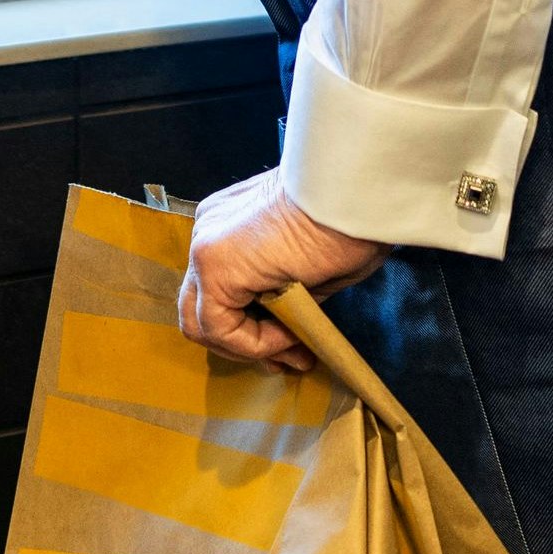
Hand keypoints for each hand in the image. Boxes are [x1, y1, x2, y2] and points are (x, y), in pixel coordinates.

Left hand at [178, 169, 384, 371]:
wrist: (353, 195)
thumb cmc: (349, 223)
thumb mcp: (310, 268)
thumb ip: (285, 295)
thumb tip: (286, 331)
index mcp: (229, 226)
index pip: (218, 291)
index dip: (253, 328)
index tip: (295, 344)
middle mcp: (208, 232)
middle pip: (200, 309)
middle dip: (244, 344)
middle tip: (290, 357)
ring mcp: (205, 246)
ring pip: (199, 322)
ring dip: (248, 347)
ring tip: (295, 348)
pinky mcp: (213, 265)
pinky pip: (219, 327)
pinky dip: (253, 342)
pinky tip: (290, 334)